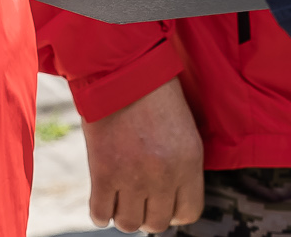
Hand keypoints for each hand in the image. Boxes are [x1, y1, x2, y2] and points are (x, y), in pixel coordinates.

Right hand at [81, 78, 202, 231]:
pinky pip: (100, 214)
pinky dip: (100, 213)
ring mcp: (133, 177)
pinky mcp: (103, 174)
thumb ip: (181, 166)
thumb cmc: (154, 93)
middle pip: (158, 223)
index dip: (176, 210)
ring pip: (129, 224)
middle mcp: (164, 175)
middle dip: (149, 214)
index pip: (189, 213)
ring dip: (125, 214)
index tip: (165, 202)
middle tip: (141, 198)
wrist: (122, 69)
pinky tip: (103, 202)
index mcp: (189, 162)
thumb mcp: (183, 129)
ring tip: (122, 198)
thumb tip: (171, 198)